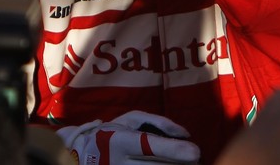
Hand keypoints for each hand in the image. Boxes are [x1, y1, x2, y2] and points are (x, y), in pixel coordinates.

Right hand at [55, 110, 199, 164]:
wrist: (82, 157)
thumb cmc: (112, 133)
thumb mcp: (131, 119)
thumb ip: (159, 123)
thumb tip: (185, 134)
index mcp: (121, 140)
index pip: (150, 146)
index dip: (174, 150)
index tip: (195, 152)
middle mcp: (119, 162)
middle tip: (196, 160)